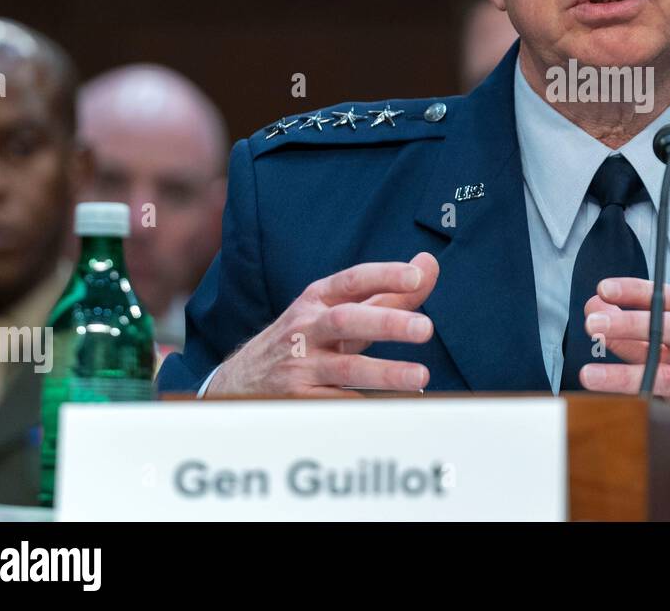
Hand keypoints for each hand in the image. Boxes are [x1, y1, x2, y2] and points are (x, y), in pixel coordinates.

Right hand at [207, 252, 438, 396]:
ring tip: (421, 376)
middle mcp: (307, 328)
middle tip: (426, 329)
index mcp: (319, 299)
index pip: (353, 280)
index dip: (385, 275)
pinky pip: (338, 403)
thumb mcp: (338, 308)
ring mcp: (301, 365)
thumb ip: (386, 292)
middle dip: (387, 323)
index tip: (416, 275)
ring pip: (345, 368)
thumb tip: (428, 264)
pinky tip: (397, 405)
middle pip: (347, 320)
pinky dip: (368, 404)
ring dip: (385, 372)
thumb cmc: (306, 337)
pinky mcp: (299, 400)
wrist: (242, 379)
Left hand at [580, 278, 669, 504]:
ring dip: (624, 375)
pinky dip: (644, 417)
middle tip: (594, 323)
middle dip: (629, 323)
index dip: (638, 291)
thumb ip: (649, 338)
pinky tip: (618, 414)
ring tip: (590, 375)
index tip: (605, 289)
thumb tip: (603, 314)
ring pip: (666, 377)